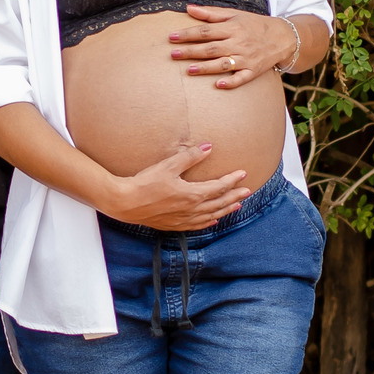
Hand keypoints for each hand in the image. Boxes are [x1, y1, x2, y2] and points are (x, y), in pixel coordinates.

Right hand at [104, 145, 249, 231]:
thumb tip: (209, 148)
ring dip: (226, 210)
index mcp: (192, 194)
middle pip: (219, 203)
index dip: (232, 180)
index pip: (219, 187)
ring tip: (237, 206)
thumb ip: (190, 157)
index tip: (243, 174)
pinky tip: (214, 220)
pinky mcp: (174, 225)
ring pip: (211, 216)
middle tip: (248, 191)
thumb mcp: (168, 166)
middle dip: (235, 196)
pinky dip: (209, 222)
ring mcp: (183, 219)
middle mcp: (191, 210)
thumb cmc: (145, 183)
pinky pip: (197, 225)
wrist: (125, 203)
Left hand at [169, 6, 295, 87]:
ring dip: (206, 68)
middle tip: (173, 54)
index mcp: (233, 28)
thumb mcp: (235, 14)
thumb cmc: (254, 25)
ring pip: (223, 64)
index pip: (206, 31)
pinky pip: (241, 78)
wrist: (283, 37)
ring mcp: (246, 58)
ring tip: (189, 70)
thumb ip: (211, 13)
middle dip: (191, 51)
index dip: (188, 34)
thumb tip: (189, 8)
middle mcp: (238, 43)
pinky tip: (218, 85)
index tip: (172, 37)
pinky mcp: (253, 71)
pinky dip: (230, 82)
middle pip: (211, 48)